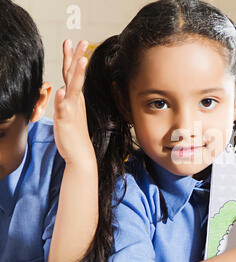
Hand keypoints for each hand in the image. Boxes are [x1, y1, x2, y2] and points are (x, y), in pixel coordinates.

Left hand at [53, 39, 94, 165]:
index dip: (73, 58)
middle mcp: (75, 100)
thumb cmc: (73, 134)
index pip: (73, 73)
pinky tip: (62, 90)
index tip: (72, 42)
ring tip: (81, 60)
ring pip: (74, 87)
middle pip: (76, 75)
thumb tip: (63, 89)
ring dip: (78, 74)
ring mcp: (72, 108)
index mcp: (75, 97)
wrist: (80, 153)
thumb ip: (66, 100)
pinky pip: (63, 107)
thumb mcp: (69, 112)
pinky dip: (63, 99)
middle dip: (78, 57)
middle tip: (81, 41)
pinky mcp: (66, 119)